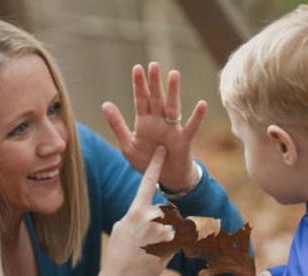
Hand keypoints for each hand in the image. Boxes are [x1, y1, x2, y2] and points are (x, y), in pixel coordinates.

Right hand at [96, 146, 174, 275]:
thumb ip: (137, 214)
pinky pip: (182, 238)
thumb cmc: (119, 253)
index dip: (155, 165)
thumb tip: (148, 211)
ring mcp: (162, 230)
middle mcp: (149, 216)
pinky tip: (161, 255)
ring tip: (152, 250)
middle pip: (168, 210)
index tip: (162, 150)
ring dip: (170, 235)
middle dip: (165, 223)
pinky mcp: (172, 244)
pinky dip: (177, 245)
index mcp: (135, 210)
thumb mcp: (122, 227)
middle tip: (149, 241)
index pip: (147, 182)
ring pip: (176, 225)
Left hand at [102, 62, 206, 191]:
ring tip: (174, 74)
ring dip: (173, 91)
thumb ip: (117, 125)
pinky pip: (191, 127)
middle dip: (155, 82)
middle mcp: (159, 121)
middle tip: (154, 65)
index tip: (137, 68)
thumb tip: (105, 104)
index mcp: (144, 122)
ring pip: (172, 107)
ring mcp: (172, 129)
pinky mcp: (183, 140)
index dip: (139, 84)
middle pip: (156, 98)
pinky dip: (196, 117)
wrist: (165, 178)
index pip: (141, 99)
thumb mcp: (127, 145)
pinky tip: (201, 105)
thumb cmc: (147, 161)